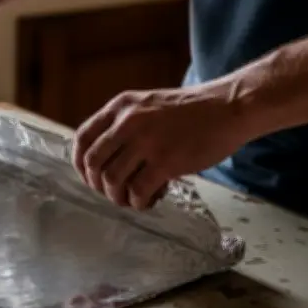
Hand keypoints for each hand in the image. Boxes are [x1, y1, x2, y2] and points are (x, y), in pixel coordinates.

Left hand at [71, 84, 249, 209]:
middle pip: (93, 162)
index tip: (88, 176)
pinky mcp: (166, 161)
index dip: (79, 162)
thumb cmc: (190, 111)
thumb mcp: (146, 105)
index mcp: (120, 106)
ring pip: (112, 179)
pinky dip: (138, 202)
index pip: (82, 137)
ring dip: (117, 197)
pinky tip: (148, 201)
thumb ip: (123, 124)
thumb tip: (102, 159)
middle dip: (97, 184)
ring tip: (130, 200)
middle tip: (111, 193)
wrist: (228, 107)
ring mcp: (146, 141)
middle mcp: (128, 122)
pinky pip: (138, 190)